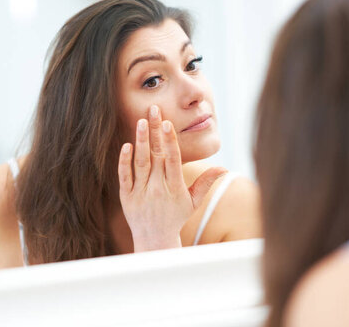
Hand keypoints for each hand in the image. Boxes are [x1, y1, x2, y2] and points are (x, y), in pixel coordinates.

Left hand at [118, 105, 226, 251]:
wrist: (154, 239)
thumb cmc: (176, 217)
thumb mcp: (194, 202)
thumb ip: (206, 183)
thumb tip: (224, 167)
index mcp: (175, 188)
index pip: (173, 160)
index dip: (170, 141)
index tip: (168, 123)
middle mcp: (158, 188)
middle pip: (156, 155)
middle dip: (155, 131)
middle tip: (153, 109)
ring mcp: (141, 192)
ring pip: (140, 163)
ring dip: (140, 141)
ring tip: (141, 121)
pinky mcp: (127, 196)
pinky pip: (125, 176)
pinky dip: (124, 161)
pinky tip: (126, 145)